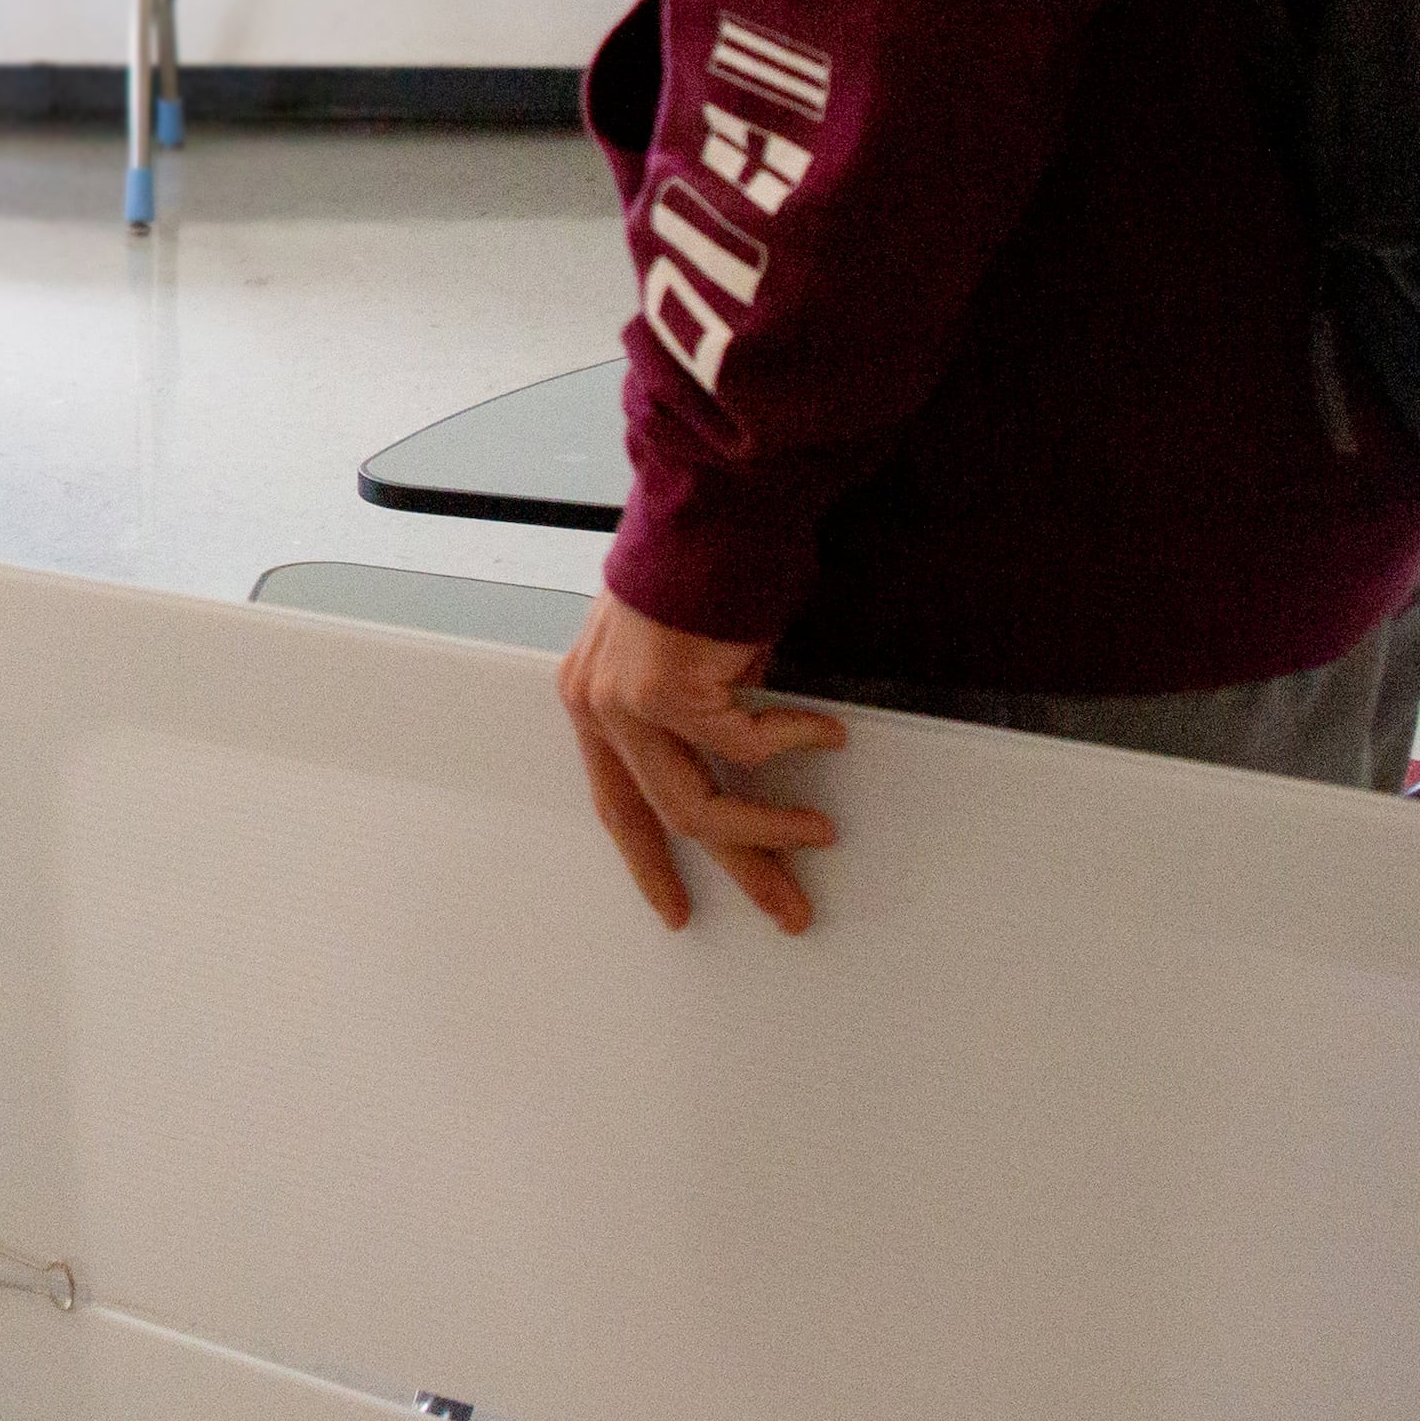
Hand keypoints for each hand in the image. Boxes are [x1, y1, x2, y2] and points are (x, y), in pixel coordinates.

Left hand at [556, 586, 844, 933]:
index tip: (676, 906)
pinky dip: (797, 739)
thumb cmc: (708, 574)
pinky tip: (826, 731)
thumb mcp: (688, 659)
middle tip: (785, 908)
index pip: (616, 800)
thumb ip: (695, 716)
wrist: (714, 512)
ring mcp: (622, 701)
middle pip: (663, 816)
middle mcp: (594, 704)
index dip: (648, 858)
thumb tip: (742, 776)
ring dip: (771, 827)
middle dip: (734, 868)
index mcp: (593, 699)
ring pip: (699, 805)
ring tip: (820, 832)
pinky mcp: (664, 693)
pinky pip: (747, 748)